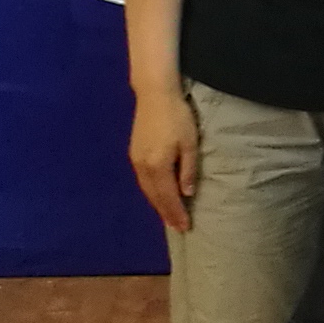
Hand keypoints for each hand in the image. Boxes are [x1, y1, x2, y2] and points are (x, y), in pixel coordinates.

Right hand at [130, 88, 202, 233]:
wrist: (154, 94)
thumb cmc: (177, 117)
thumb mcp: (190, 143)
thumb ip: (188, 170)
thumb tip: (187, 194)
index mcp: (158, 166)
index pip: (168, 197)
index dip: (176, 213)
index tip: (185, 227)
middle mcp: (143, 167)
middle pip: (155, 197)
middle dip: (166, 213)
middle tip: (177, 228)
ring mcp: (135, 160)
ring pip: (146, 190)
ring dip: (157, 205)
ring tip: (168, 216)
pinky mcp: (133, 153)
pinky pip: (142, 181)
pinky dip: (151, 192)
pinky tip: (157, 195)